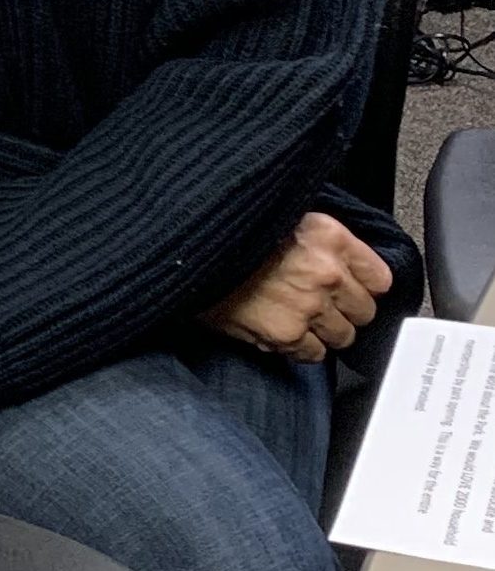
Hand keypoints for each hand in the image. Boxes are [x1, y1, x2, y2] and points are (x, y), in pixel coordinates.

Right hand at [204, 212, 390, 362]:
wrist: (191, 253)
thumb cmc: (230, 235)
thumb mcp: (284, 216)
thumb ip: (318, 241)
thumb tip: (341, 265)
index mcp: (329, 236)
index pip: (380, 276)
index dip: (364, 285)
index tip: (353, 287)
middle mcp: (326, 273)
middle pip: (365, 310)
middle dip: (345, 310)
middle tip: (322, 304)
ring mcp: (309, 307)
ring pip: (343, 336)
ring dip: (325, 331)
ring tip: (301, 319)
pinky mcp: (287, 334)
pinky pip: (313, 354)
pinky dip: (302, 347)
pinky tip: (285, 331)